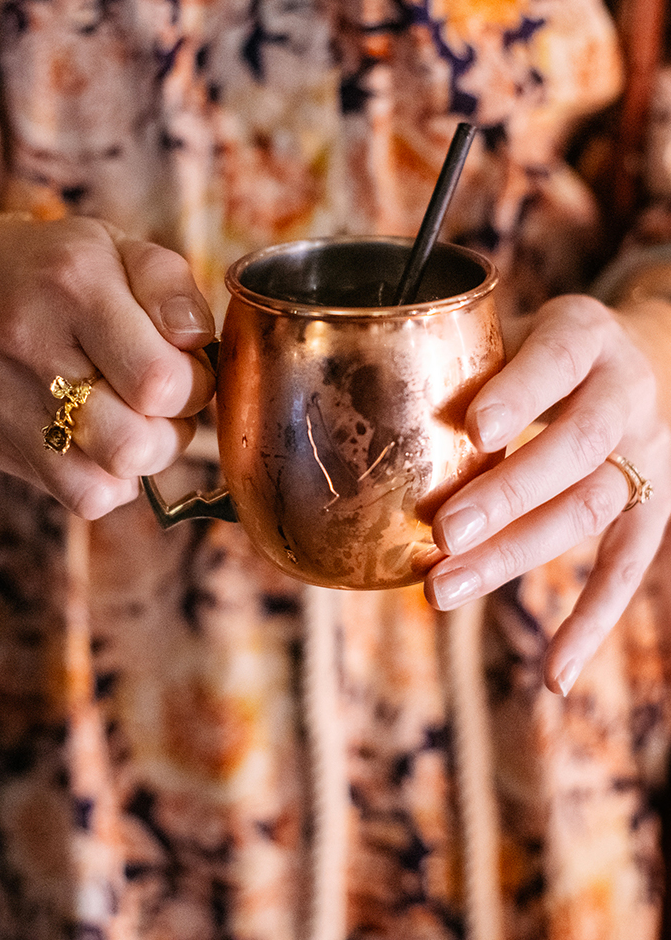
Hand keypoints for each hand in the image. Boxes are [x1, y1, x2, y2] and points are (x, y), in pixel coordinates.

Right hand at [0, 215, 215, 517]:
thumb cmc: (62, 271)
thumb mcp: (121, 251)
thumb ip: (172, 288)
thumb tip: (196, 342)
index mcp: (74, 286)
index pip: (158, 380)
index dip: (195, 387)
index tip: (187, 370)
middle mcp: (29, 343)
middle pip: (132, 442)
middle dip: (173, 432)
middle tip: (165, 404)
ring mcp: (3, 400)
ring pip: (105, 482)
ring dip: (143, 462)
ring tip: (137, 423)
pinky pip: (78, 497)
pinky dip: (109, 482)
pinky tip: (104, 445)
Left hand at [425, 294, 670, 694]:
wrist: (644, 356)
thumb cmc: (543, 350)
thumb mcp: (513, 329)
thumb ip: (462, 359)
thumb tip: (362, 401)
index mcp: (585, 335)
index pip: (558, 360)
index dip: (521, 394)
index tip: (474, 428)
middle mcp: (625, 393)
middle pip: (576, 448)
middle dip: (508, 494)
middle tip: (443, 532)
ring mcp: (646, 456)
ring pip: (589, 512)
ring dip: (516, 556)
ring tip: (443, 590)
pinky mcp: (653, 508)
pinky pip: (626, 568)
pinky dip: (590, 622)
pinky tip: (553, 674)